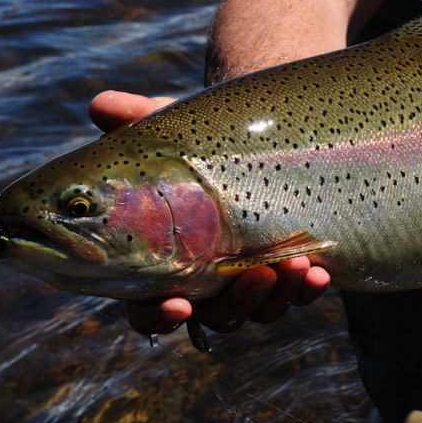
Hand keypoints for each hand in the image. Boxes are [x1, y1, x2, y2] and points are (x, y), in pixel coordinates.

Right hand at [89, 90, 331, 334]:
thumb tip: (102, 105)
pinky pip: (297, 296)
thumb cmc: (197, 144)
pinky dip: (306, 290)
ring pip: (260, 311)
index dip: (158, 316)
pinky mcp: (287, 273)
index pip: (147, 310)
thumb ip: (135, 122)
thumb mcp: (172, 133)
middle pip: (216, 317)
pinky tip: (319, 272)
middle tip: (256, 275)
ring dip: (279, 296)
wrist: (253, 142)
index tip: (178, 303)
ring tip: (296, 264)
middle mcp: (205, 283)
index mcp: (161, 265)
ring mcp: (248, 282)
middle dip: (238, 303)